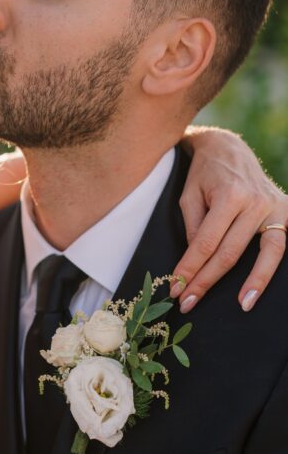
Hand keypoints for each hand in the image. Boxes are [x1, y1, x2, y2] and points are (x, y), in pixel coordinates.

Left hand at [172, 126, 286, 311]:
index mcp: (229, 196)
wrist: (228, 148)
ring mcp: (274, 206)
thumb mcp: (189, 196)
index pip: (206, 243)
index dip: (190, 269)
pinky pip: (283, 243)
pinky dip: (275, 265)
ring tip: (243, 305)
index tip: (176, 289)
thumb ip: (194, 229)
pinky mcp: (285, 209)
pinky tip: (265, 284)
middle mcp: (255, 202)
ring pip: (266, 252)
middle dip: (207, 281)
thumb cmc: (204, 174)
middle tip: (188, 303)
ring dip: (254, 282)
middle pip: (230, 253)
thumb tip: (197, 262)